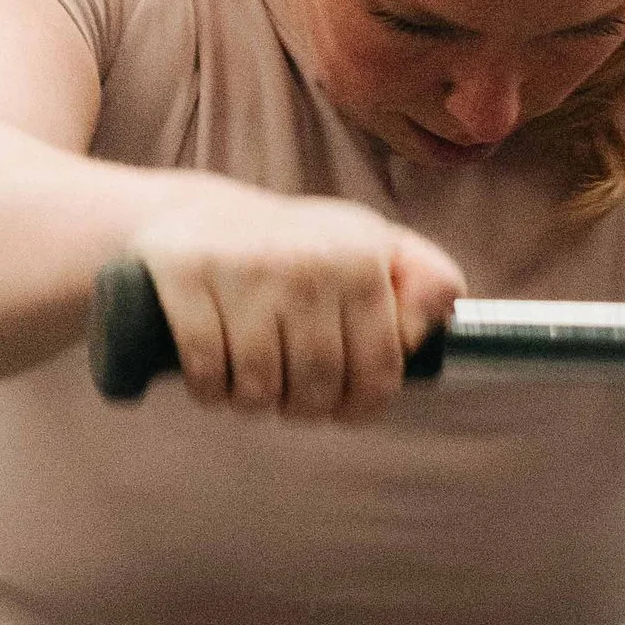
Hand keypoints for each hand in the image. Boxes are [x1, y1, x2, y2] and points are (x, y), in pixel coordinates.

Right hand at [130, 180, 464, 422]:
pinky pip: (208, 374)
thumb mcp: (370, 252)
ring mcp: (246, 267)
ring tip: (250, 384)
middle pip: (316, 388)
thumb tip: (437, 326)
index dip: (361, 407)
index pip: (379, 372)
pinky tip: (214, 378)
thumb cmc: (297, 254)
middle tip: (289, 397)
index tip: (342, 408)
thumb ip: (424, 283)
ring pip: (259, 389)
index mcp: (363, 258)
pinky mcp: (187, 275)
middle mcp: (310, 260)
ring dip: (252, 403)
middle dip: (303, 408)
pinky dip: (210, 391)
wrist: (197, 216)